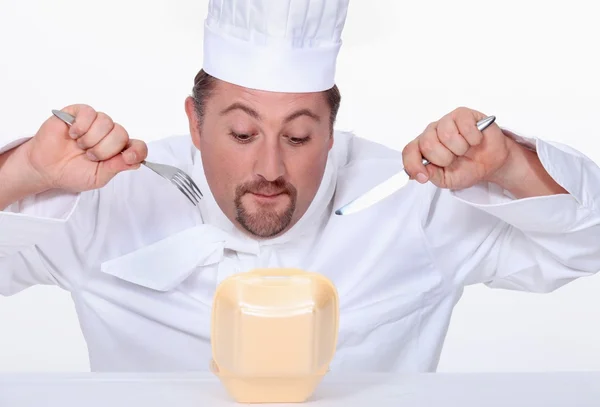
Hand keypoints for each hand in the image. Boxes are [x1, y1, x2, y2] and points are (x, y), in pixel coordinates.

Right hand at [24, 104, 147, 191]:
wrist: (46, 169)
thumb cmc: (72, 173)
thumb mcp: (98, 178)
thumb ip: (116, 167)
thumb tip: (136, 160)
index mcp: (117, 151)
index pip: (138, 146)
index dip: (137, 151)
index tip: (129, 157)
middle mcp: (109, 135)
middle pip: (121, 134)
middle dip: (104, 149)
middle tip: (89, 156)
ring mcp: (95, 123)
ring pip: (106, 122)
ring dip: (91, 139)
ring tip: (80, 146)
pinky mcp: (79, 113)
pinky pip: (89, 113)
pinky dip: (81, 126)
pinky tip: (73, 134)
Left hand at [402, 107, 511, 189]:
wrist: (491, 162)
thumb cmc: (467, 167)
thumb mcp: (447, 180)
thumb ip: (432, 175)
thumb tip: (422, 172)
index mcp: (424, 148)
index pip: (409, 151)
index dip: (413, 164)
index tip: (424, 177)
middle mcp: (432, 133)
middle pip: (427, 144)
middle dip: (444, 158)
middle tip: (454, 159)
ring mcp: (446, 122)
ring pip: (446, 135)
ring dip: (460, 148)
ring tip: (465, 149)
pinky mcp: (463, 115)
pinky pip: (464, 126)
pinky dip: (473, 138)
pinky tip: (475, 140)